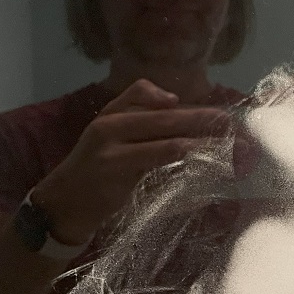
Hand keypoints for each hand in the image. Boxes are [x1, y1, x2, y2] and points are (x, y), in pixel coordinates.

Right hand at [33, 79, 231, 245]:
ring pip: (166, 143)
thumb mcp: (109, 136)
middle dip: (201, 120)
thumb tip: (174, 103)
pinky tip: (200, 165)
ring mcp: (113, 152)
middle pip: (164, 118)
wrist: (63, 202)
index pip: (140, 91)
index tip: (204, 107)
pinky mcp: (118, 177)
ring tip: (226, 147)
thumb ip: (137, 118)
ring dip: (201, 144)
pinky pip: (158, 166)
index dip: (170, 97)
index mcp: (110, 114)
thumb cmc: (95, 169)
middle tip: (229, 123)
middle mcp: (109, 126)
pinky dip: (183, 164)